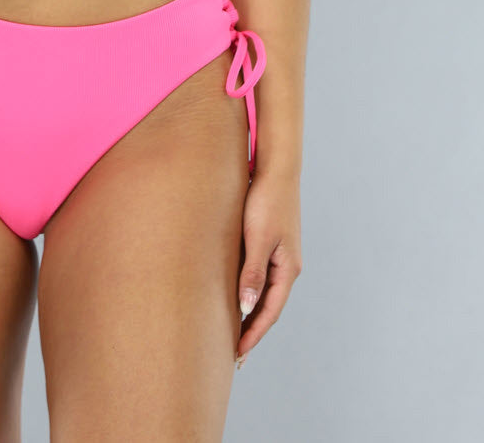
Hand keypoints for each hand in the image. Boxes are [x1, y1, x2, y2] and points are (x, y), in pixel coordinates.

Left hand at [236, 168, 301, 362]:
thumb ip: (253, 274)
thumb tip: (247, 308)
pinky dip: (250, 292)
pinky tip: (238, 296)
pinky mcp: (271, 243)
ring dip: (251, 312)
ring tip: (234, 331)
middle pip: (269, 306)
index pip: (270, 312)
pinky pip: (260, 276)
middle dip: (253, 330)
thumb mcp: (258, 239)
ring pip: (264, 292)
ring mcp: (281, 255)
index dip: (254, 334)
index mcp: (288, 269)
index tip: (238, 354)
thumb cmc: (266, 202)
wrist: (276, 169)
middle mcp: (287, 266)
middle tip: (235, 354)